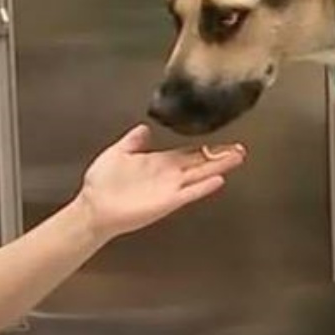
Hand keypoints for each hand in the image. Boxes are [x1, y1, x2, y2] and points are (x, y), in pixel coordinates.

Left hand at [75, 124, 245, 240]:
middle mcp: (168, 176)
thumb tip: (144, 128)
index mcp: (158, 163)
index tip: (225, 142)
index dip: (206, 148)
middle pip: (200, 164)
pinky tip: (218, 180)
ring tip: (238, 159)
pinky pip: (188, 193)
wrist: (93, 206)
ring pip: (199, 176)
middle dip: (220, 156)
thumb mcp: (118, 152)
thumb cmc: (102, 182)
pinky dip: (203, 187)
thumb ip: (133, 141)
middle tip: (241, 150)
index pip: (189, 154)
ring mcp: (169, 189)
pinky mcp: (166, 203)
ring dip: (218, 167)